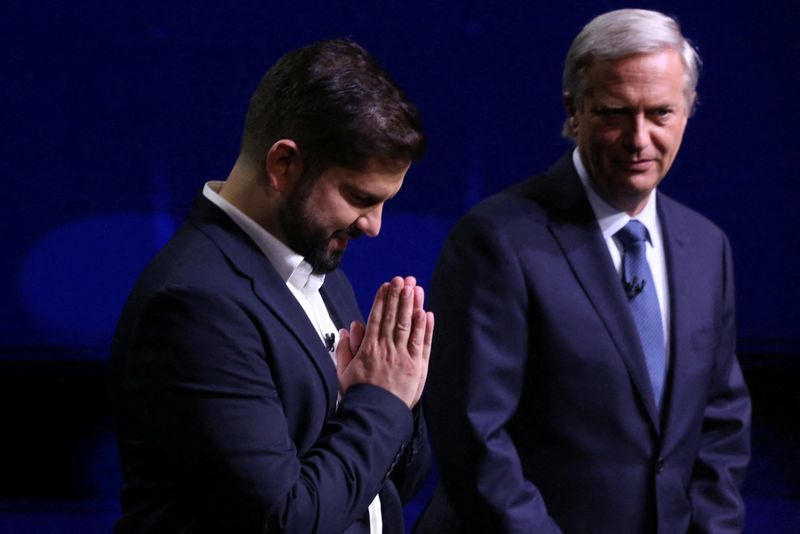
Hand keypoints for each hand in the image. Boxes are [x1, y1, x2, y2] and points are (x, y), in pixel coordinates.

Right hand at [337, 276, 433, 407]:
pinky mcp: (417, 367)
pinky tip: (426, 313)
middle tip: (403, 279)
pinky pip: (422, 343)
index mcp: (369, 348)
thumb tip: (348, 330)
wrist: (374, 416)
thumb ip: (345, 350)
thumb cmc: (359, 396)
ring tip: (415, 288)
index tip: (386, 285)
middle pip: (394, 316)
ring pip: (408, 325)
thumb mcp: (344, 372)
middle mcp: (387, 349)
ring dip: (412, 305)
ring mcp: (403, 357)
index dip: (382, 299)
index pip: (377, 317)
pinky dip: (425, 328)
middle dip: (398, 296)